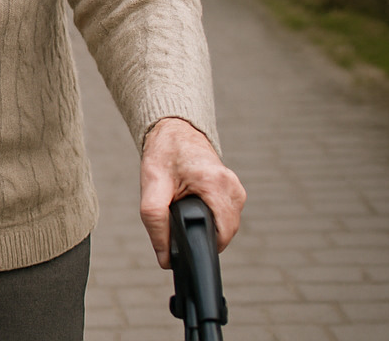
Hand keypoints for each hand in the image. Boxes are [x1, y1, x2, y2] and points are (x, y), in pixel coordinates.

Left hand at [139, 116, 246, 268]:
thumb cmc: (164, 153)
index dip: (204, 246)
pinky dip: (210, 217)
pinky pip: (226, 215)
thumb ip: (156, 222)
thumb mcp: (152, 185)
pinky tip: (194, 207)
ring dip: (206, 226)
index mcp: (216, 183)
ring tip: (184, 210)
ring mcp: (236, 187)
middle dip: (202, 235)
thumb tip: (166, 258)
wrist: (174, 130)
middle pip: (225, 231)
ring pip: (227, 225)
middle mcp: (232, 186)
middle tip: (179, 221)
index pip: (222, 233)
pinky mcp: (234, 189)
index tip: (187, 247)